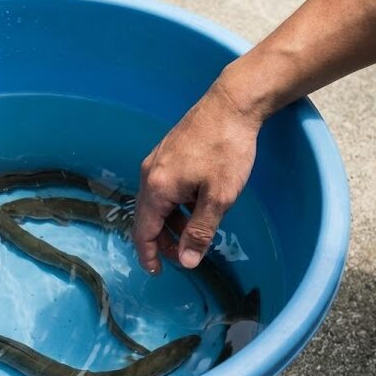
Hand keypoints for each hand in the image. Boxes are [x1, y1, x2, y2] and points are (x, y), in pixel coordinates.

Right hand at [134, 81, 261, 272]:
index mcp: (157, 188)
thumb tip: (187, 261)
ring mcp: (156, 161)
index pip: (143, 231)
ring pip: (156, 203)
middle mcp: (149, 174)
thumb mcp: (219, 197)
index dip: (149, 255)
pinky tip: (196, 204)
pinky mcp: (167, 153)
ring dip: (171, 223)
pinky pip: (163, 188)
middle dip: (162, 241)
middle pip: (147, 218)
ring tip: (195, 232)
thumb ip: (200, 231)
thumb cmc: (227, 149)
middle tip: (185, 255)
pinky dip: (174, 205)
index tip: (158, 272)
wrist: (232, 103)